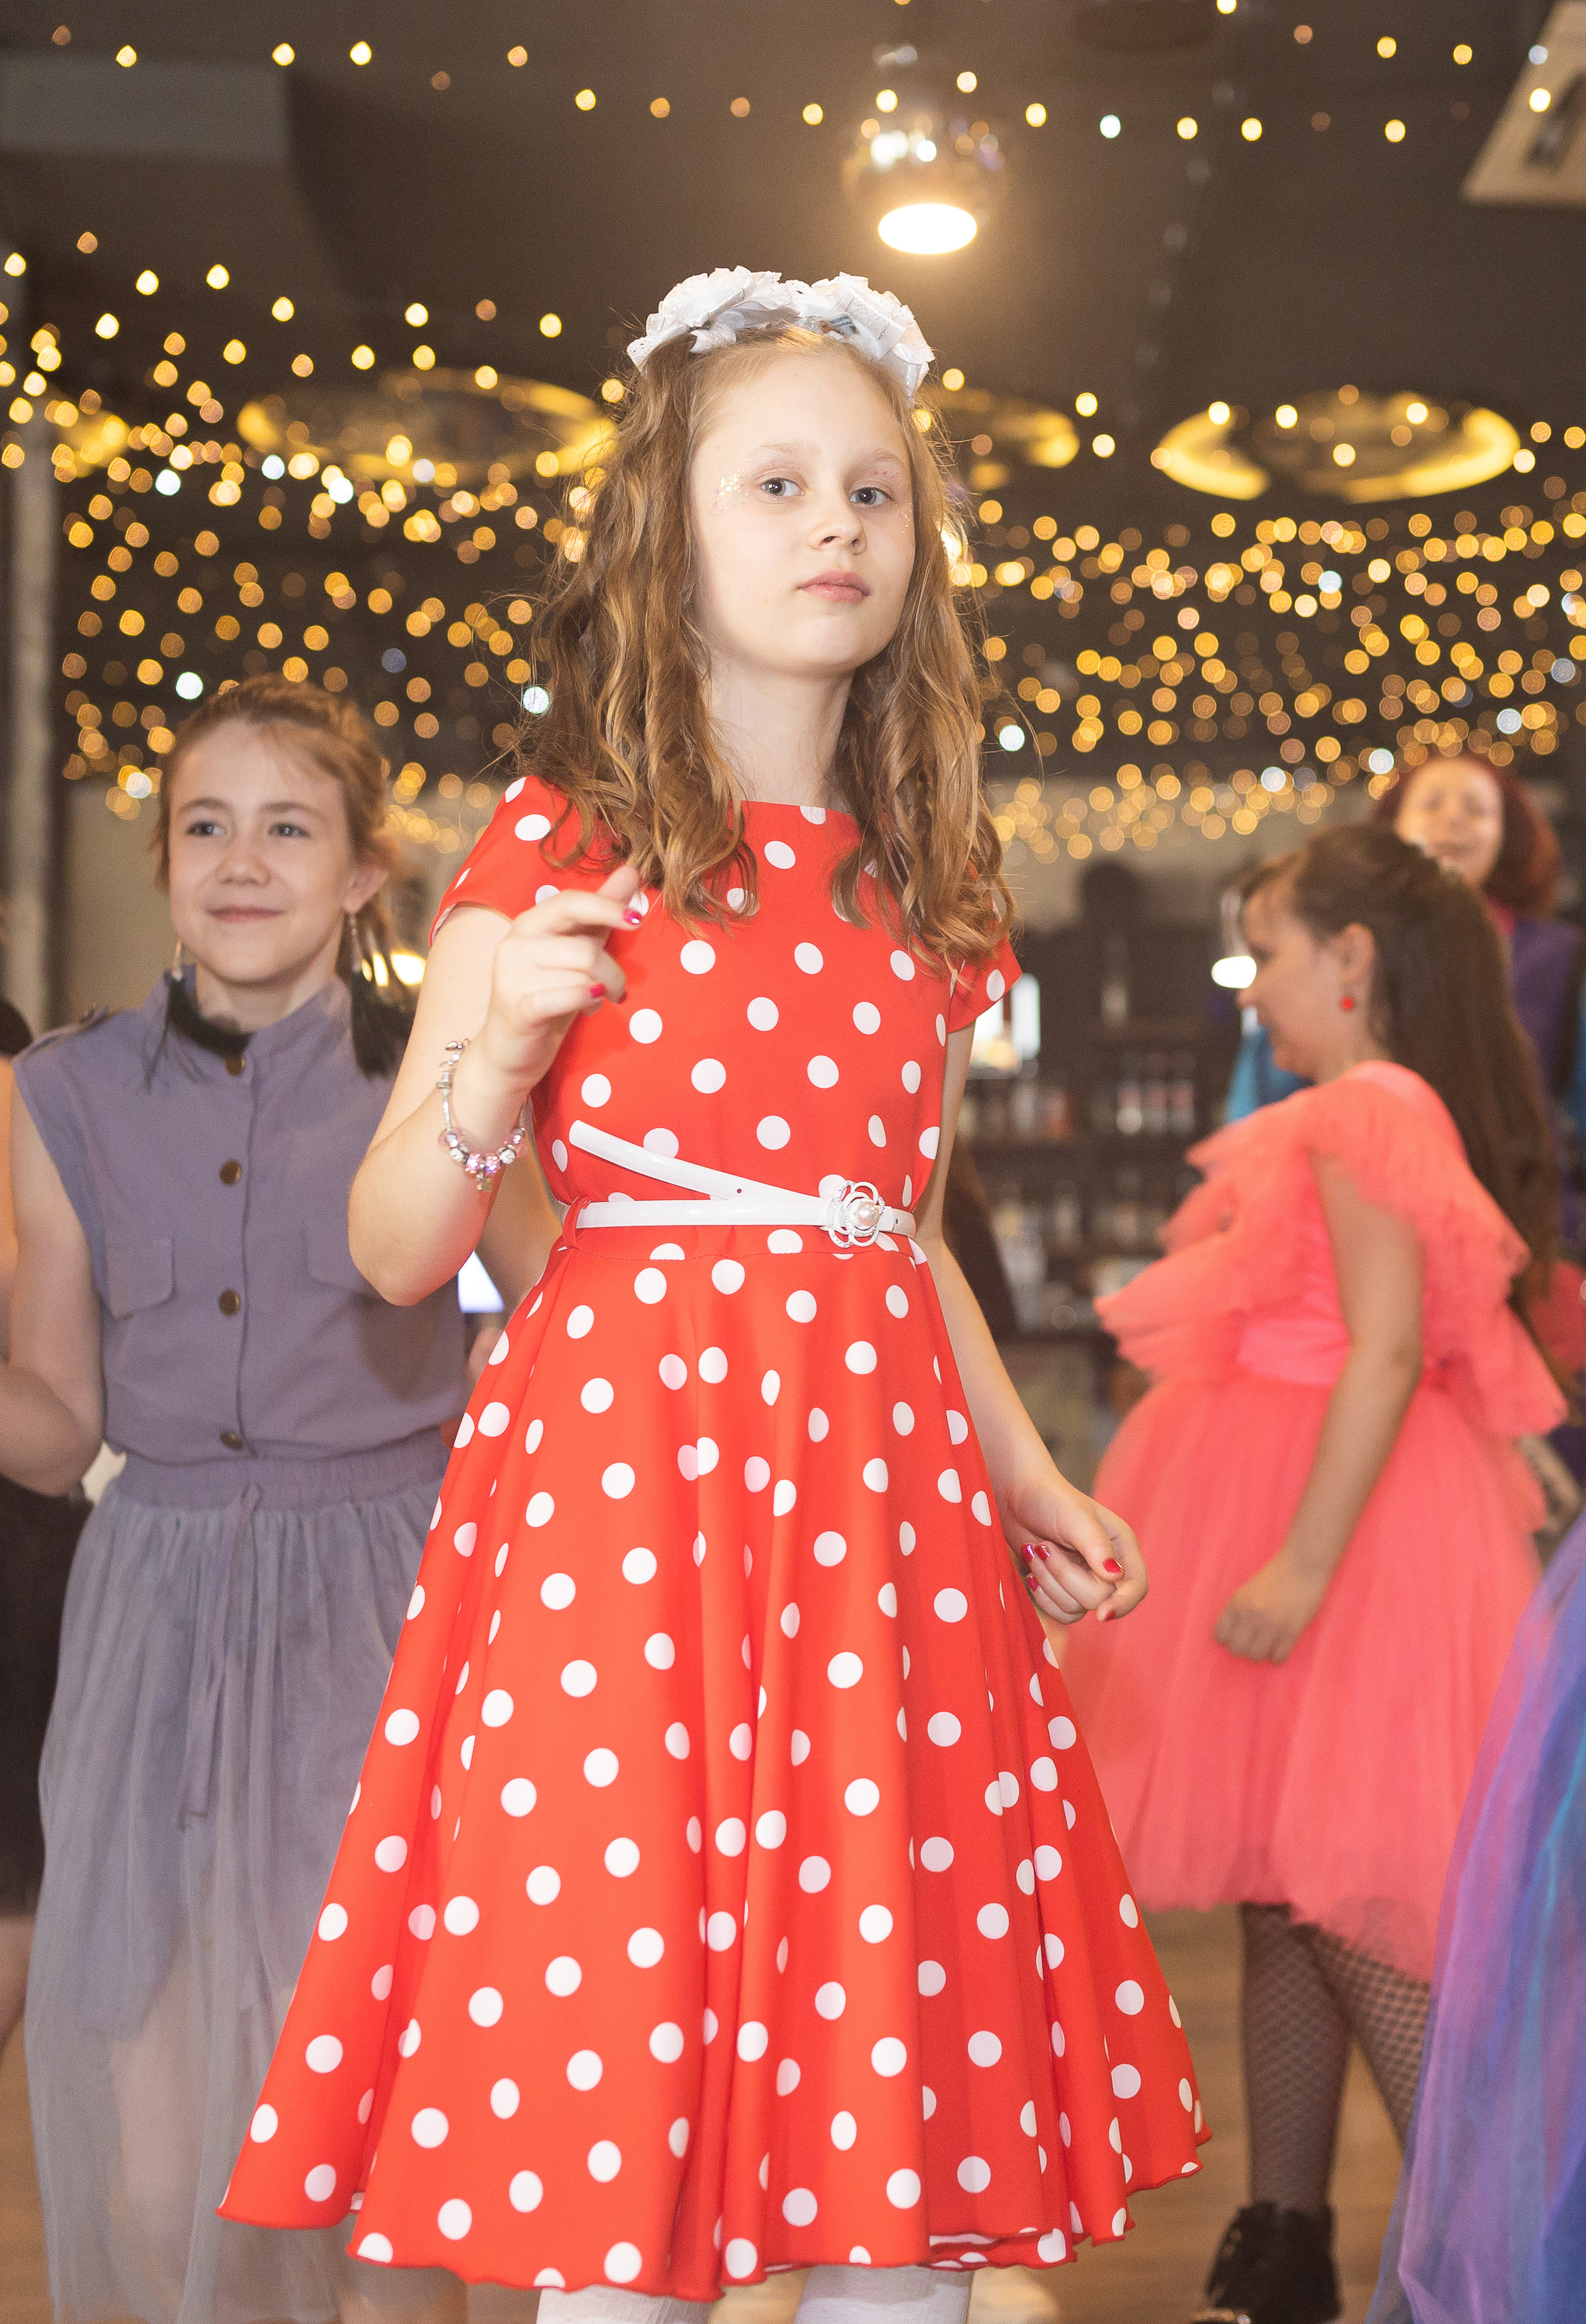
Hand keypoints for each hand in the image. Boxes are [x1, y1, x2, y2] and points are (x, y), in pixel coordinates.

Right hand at [473, 863, 643, 1098]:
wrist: (508, 1050)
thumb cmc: (546, 995)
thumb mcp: (575, 951)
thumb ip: (600, 914)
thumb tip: (631, 871)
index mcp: (529, 924)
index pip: (570, 901)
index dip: (607, 908)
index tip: (637, 921)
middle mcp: (515, 944)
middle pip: (582, 946)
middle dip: (611, 969)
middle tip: (621, 988)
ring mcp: (511, 976)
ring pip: (580, 975)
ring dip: (600, 992)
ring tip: (593, 1001)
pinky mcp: (517, 1009)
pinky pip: (566, 997)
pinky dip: (586, 1000)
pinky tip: (590, 1006)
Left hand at [1003, 1467, 1145, 1627]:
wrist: (1016, 1497)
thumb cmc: (1050, 1499)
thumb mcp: (1074, 1517)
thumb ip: (1096, 1546)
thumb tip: (1115, 1577)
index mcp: (1121, 1547)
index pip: (1136, 1586)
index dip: (1123, 1603)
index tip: (1101, 1614)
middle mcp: (1108, 1568)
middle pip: (1099, 1599)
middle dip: (1065, 1576)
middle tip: (1045, 1547)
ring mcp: (1086, 1581)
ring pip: (1076, 1609)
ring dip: (1048, 1582)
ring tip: (1036, 1551)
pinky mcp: (1064, 1590)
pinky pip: (1060, 1613)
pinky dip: (1042, 1596)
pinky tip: (1032, 1572)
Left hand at [1214, 1548, 1327, 1663]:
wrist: (1302, 1567)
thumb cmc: (1275, 1577)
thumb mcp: (1246, 1590)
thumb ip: (1237, 1611)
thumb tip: (1230, 1637)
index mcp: (1237, 1603)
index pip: (1219, 1635)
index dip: (1227, 1639)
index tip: (1237, 1636)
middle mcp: (1251, 1615)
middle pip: (1236, 1649)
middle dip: (1244, 1648)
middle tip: (1253, 1642)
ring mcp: (1271, 1624)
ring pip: (1256, 1656)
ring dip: (1261, 1653)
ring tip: (1268, 1644)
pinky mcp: (1292, 1631)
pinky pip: (1278, 1657)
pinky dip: (1278, 1655)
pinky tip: (1281, 1646)